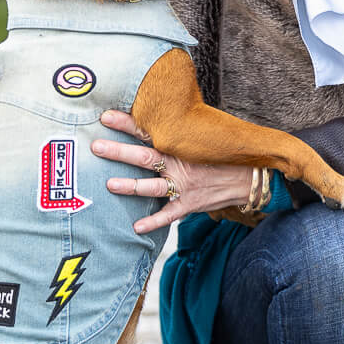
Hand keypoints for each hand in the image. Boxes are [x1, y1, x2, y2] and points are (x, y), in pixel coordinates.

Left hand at [91, 110, 254, 232]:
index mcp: (179, 145)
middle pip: (144, 156)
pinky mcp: (189, 204)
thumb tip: (157, 118)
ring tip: (109, 184)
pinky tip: (136, 227)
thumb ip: (178, 133)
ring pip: (151, 186)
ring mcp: (183, 185)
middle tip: (96, 146)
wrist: (247, 177)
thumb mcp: (201, 139)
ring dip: (130, 186)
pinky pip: (168, 215)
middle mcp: (178, 164)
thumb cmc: (221, 155)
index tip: (106, 116)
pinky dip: (153, 222)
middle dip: (119, 151)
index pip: (149, 131)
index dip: (127, 123)